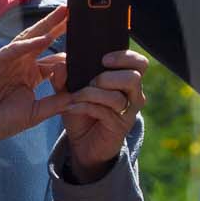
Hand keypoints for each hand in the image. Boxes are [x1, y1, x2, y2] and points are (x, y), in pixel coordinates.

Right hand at [0, 7, 72, 149]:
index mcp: (31, 74)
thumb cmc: (1, 120)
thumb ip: (55, 103)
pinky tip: (43, 38)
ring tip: (62, 13)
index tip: (87, 45)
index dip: (69, 53)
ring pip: (29, 38)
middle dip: (58, 26)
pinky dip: (28, 44)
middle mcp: (21, 63)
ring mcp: (7, 60)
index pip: (54, 59)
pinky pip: (14, 50)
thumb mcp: (35, 113)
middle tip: (75, 12)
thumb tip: (79, 97)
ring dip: (46, 26)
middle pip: (43, 40)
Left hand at [49, 47, 147, 181]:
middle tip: (90, 82)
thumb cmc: (82, 112)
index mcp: (126, 80)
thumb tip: (60, 64)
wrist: (83, 143)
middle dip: (107, 77)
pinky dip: (85, 107)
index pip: (139, 63)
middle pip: (133, 77)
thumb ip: (63, 78)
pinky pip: (105, 113)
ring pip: (118, 97)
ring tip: (75, 96)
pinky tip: (72, 107)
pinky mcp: (119, 127)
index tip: (103, 59)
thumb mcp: (70, 92)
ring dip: (92, 94)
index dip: (124, 57)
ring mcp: (128, 112)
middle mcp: (133, 95)